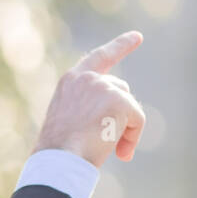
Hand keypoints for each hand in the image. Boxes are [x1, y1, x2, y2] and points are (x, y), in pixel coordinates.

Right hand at [34, 30, 145, 167]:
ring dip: (125, 129)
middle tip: (107, 145)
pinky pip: (138, 119)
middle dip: (121, 115)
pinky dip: (133, 137)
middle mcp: (87, 78)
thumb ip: (90, 108)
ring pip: (130, 107)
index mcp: (71, 81)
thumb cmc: (60, 151)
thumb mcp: (69, 120)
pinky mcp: (119, 100)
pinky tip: (119, 151)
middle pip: (121, 91)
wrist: (59, 160)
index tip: (137, 36)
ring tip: (107, 149)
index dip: (120, 46)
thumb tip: (122, 118)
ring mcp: (103, 86)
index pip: (99, 57)